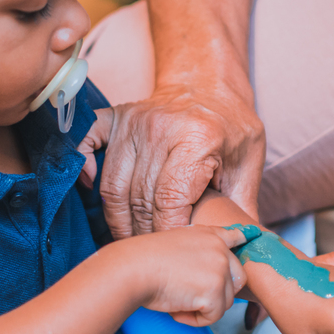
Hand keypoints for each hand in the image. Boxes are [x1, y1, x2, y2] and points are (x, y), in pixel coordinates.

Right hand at [76, 81, 265, 237]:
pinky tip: (92, 190)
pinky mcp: (116, 117)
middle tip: (155, 252)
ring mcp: (134, 122)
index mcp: (197, 138)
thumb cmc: (230, 125)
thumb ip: (242, 207)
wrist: (208, 82)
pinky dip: (85, 169)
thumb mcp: (248, 162)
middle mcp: (160, 128)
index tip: (174, 251)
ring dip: (118, 218)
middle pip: (140, 199)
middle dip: (145, 233)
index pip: (170, 201)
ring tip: (132, 237)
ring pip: (113, 185)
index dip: (169, 233)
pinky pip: (87, 144)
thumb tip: (248, 250)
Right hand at [113, 224, 247, 326]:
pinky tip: (177, 309)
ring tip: (177, 300)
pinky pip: (213, 317)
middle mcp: (220, 249)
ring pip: (226, 302)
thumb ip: (195, 251)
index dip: (244, 239)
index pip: (235, 236)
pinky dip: (195, 320)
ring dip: (203, 308)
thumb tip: (204, 272)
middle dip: (218, 293)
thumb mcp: (174, 243)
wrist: (134, 268)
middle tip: (190, 296)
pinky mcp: (215, 291)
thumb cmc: (143, 260)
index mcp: (210, 235)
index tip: (252, 236)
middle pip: (238, 279)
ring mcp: (220, 269)